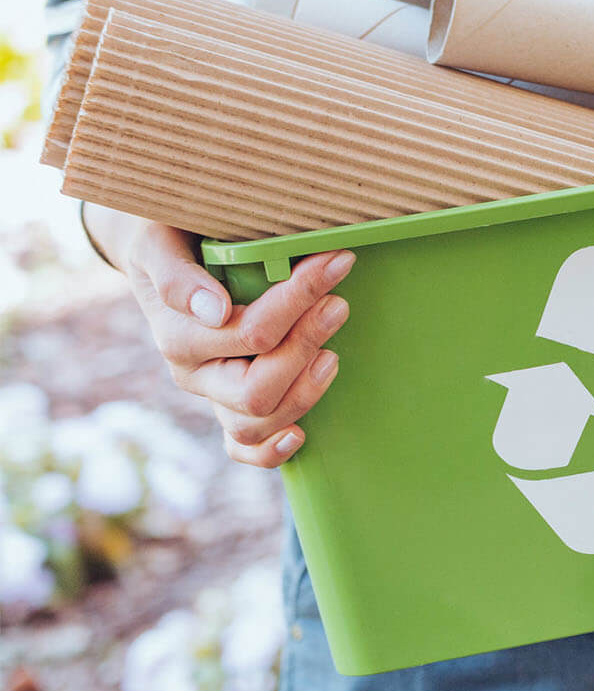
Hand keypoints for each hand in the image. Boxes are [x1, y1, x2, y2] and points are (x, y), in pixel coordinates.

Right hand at [118, 221, 353, 466]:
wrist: (162, 251)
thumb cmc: (169, 238)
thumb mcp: (159, 241)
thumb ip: (176, 275)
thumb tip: (215, 311)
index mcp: (177, 336)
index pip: (250, 333)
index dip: (299, 300)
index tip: (336, 263)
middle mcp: (193, 374)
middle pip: (257, 390)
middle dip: (306, 346)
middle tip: (338, 305)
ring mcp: (212, 396)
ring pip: (257, 423)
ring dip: (304, 392)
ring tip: (332, 354)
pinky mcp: (229, 407)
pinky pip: (243, 449)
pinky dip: (270, 451)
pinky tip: (300, 436)